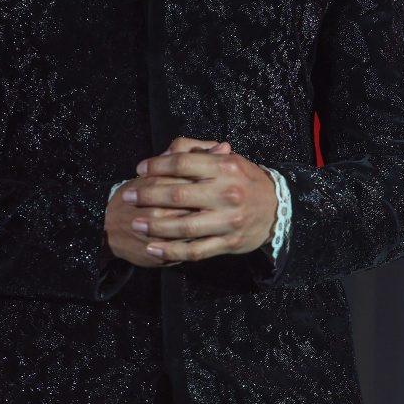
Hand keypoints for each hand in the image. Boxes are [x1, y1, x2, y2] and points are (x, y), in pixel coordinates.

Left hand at [124, 141, 276, 263]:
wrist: (277, 208)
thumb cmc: (244, 179)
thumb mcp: (227, 158)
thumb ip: (197, 153)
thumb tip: (167, 153)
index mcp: (225, 167)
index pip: (183, 164)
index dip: (157, 166)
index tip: (140, 169)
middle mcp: (226, 193)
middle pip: (178, 194)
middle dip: (147, 196)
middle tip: (127, 196)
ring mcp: (227, 220)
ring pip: (184, 226)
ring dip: (155, 226)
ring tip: (135, 223)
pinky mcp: (228, 242)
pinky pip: (195, 250)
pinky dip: (172, 251)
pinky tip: (154, 248)